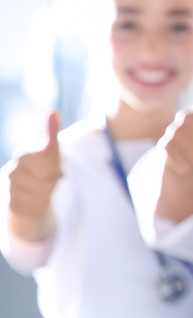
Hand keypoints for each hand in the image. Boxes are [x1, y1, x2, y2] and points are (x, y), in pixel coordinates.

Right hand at [7, 112, 62, 241]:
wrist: (31, 199)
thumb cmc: (42, 173)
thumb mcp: (50, 153)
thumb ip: (50, 133)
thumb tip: (52, 111)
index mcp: (22, 159)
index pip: (31, 158)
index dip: (49, 167)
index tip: (57, 172)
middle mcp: (11, 173)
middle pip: (36, 177)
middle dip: (49, 182)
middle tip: (53, 183)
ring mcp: (9, 189)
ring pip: (33, 193)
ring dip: (45, 194)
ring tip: (46, 192)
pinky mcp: (11, 206)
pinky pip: (27, 206)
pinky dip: (38, 205)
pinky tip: (40, 203)